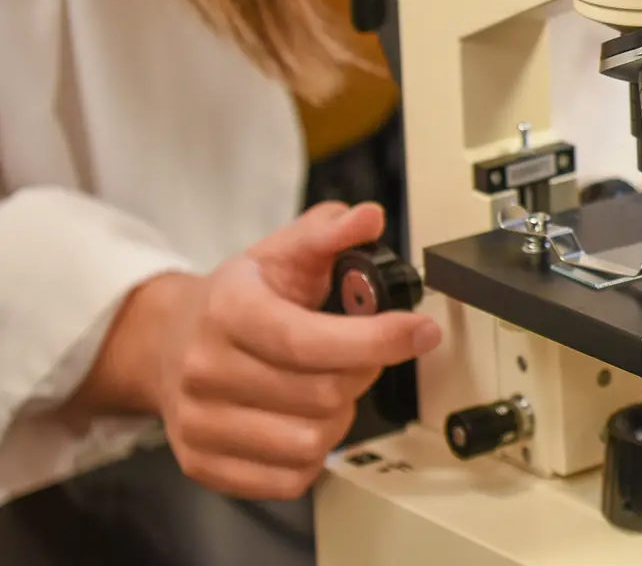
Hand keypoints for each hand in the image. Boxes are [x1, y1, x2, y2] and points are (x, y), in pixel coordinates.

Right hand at [71, 202, 441, 499]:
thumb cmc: (235, 299)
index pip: (309, 340)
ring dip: (339, 417)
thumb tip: (367, 217)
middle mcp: (205, 370)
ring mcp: (200, 423)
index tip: (419, 331)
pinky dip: (313, 456)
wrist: (167, 342)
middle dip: (361, 373)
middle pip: (321, 394)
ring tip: (329, 388)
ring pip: (309, 442)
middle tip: (362, 355)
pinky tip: (305, 421)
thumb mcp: (280, 253)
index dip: (376, 339)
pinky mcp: (204, 464)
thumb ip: (327, 233)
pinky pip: (287, 480)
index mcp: (227, 311)